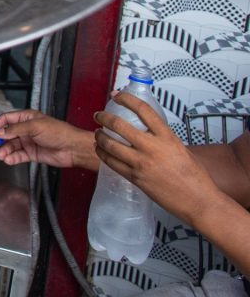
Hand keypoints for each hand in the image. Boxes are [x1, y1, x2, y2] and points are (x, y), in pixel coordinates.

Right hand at [0, 109, 97, 170]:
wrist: (72, 148)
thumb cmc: (58, 132)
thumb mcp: (34, 126)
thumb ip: (15, 129)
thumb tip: (0, 132)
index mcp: (26, 118)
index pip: (6, 119)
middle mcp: (26, 129)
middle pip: (6, 134)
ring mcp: (29, 142)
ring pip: (11, 146)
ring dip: (4, 150)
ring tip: (1, 155)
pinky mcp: (32, 153)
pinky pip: (18, 155)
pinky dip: (12, 158)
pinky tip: (8, 160)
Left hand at [94, 92, 220, 224]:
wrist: (199, 201)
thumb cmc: (195, 178)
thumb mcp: (182, 149)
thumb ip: (163, 140)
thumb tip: (150, 134)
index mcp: (167, 137)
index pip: (143, 110)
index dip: (126, 99)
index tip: (117, 95)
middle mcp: (153, 148)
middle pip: (120, 125)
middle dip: (104, 117)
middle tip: (99, 115)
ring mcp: (142, 163)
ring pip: (111, 145)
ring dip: (100, 137)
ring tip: (97, 133)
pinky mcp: (135, 178)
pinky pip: (112, 163)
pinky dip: (103, 154)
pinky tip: (100, 151)